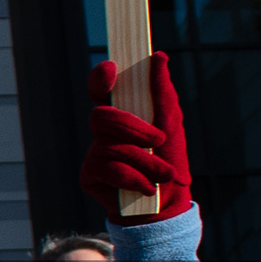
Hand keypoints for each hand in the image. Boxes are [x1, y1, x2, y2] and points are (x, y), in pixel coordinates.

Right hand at [82, 55, 191, 220]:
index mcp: (121, 112)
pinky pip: (106, 169)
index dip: (100, 78)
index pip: (101, 89)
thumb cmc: (169, 160)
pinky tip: (146, 188)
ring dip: (143, 161)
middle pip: (102, 117)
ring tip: (163, 175)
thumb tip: (160, 57)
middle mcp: (103, 131)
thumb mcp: (171, 124)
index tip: (112, 70)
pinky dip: (132, 178)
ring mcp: (94, 152)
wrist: (166, 204)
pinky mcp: (89, 176)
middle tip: (159, 141)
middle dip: (133, 129)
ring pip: (108, 146)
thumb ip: (162, 92)